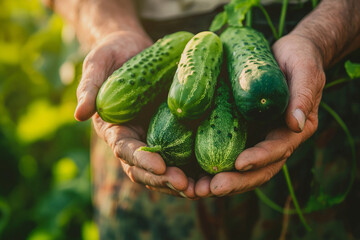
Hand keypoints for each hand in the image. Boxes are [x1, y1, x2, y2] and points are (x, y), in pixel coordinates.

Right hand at [75, 31, 196, 198]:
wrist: (133, 48)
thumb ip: (89, 87)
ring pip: (167, 168)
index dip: (141, 160)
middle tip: (187, 186)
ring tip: (205, 188)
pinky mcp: (172, 130)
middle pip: (146, 169)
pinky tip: (213, 172)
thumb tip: (79, 115)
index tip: (160, 167)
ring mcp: (155, 136)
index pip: (125, 150)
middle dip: (164, 180)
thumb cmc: (112, 54)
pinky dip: (196, 166)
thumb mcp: (98, 64)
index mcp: (114, 129)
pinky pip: (183, 152)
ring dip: (184, 182)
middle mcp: (134, 138)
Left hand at [194, 34, 325, 196]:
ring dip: (222, 182)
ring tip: (197, 190)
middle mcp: (275, 141)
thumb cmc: (298, 59)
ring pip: (242, 169)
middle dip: (236, 182)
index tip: (239, 164)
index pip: (278, 150)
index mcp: (294, 131)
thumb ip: (303, 94)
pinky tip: (193, 174)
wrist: (285, 55)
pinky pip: (228, 153)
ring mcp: (257, 139)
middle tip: (211, 189)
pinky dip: (214, 166)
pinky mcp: (242, 133)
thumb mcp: (304, 70)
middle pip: (258, 170)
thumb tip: (297, 124)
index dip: (260, 159)